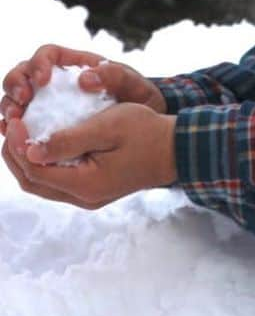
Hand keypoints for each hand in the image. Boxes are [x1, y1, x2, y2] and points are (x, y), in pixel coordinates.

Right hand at [1, 44, 166, 137]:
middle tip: (22, 102)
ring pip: (15, 99)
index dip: (38, 64)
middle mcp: (55, 81)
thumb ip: (116, 76)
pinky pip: (22, 124)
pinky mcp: (44, 123)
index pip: (46, 54)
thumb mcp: (134, 84)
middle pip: (21, 74)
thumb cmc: (138, 98)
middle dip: (15, 86)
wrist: (143, 126)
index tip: (42, 81)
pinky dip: (13, 129)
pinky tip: (15, 140)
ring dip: (9, 108)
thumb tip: (84, 79)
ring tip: (14, 122)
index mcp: (74, 64)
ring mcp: (47, 102)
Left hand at [1, 103, 177, 209]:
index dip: (18, 145)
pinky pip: (57, 181)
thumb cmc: (146, 132)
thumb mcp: (108, 126)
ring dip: (26, 160)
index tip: (15, 118)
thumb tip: (31, 149)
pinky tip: (43, 143)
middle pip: (33, 182)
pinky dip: (43, 163)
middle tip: (10, 125)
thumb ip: (69, 139)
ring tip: (20, 133)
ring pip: (42, 184)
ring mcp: (89, 197)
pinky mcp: (94, 190)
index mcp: (86, 184)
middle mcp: (84, 197)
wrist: (177, 149)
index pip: (36, 169)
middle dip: (15, 154)